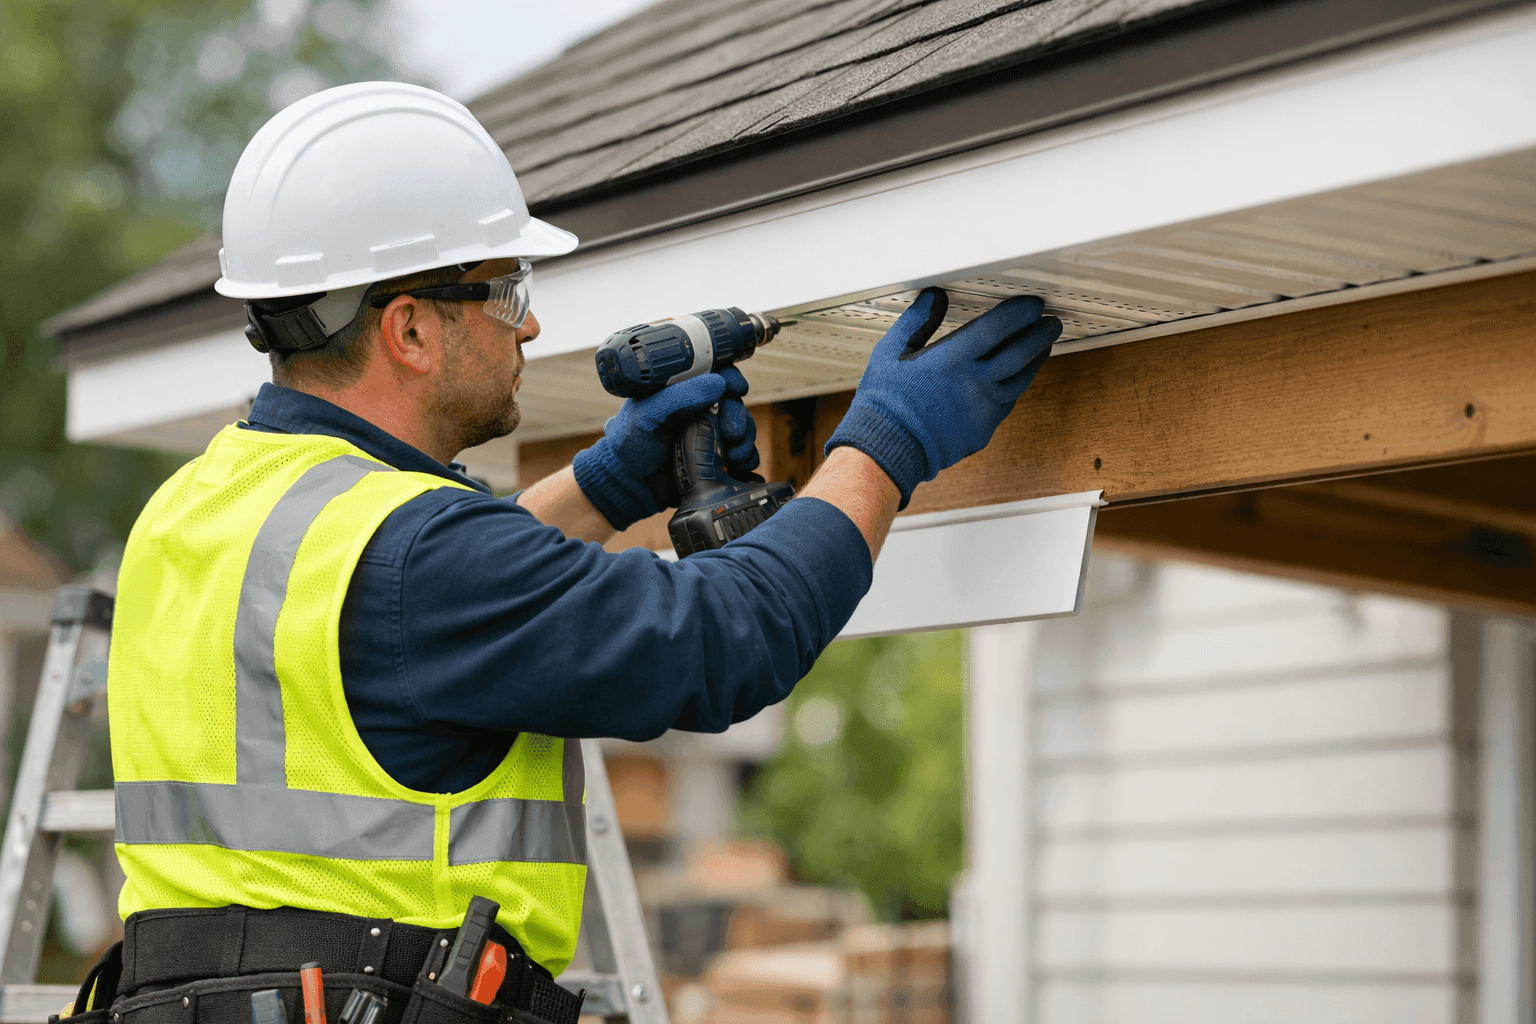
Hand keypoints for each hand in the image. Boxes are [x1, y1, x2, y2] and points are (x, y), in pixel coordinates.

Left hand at [573, 367, 757, 529]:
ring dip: (746, 439)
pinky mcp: (716, 459)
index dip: (731, 379)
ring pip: (742, 427)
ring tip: (735, 456)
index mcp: (682, 392)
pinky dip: (748, 458)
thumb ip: (680, 396)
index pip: (715, 375)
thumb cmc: (630, 444)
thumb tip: (718, 383)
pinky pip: (742, 454)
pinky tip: (740, 466)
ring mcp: (709, 435)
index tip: (737, 388)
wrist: (627, 485)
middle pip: (734, 403)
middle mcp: (699, 410)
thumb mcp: (649, 414)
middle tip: (731, 433)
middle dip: (739, 416)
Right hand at [826, 288, 1060, 507]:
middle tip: (1051, 323)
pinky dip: (1014, 387)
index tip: (1033, 305)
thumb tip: (935, 296)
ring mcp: (983, 409)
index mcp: (952, 359)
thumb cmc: (884, 399)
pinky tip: (1014, 378)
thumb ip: (916, 320)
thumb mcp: (891, 352)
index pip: (998, 327)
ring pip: (1021, 380)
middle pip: (1021, 353)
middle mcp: (975, 383)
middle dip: (1041, 334)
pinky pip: (1006, 404)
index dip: (1020, 313)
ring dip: (1035, 360)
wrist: (886, 447)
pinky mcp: (983, 430)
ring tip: (1043, 347)